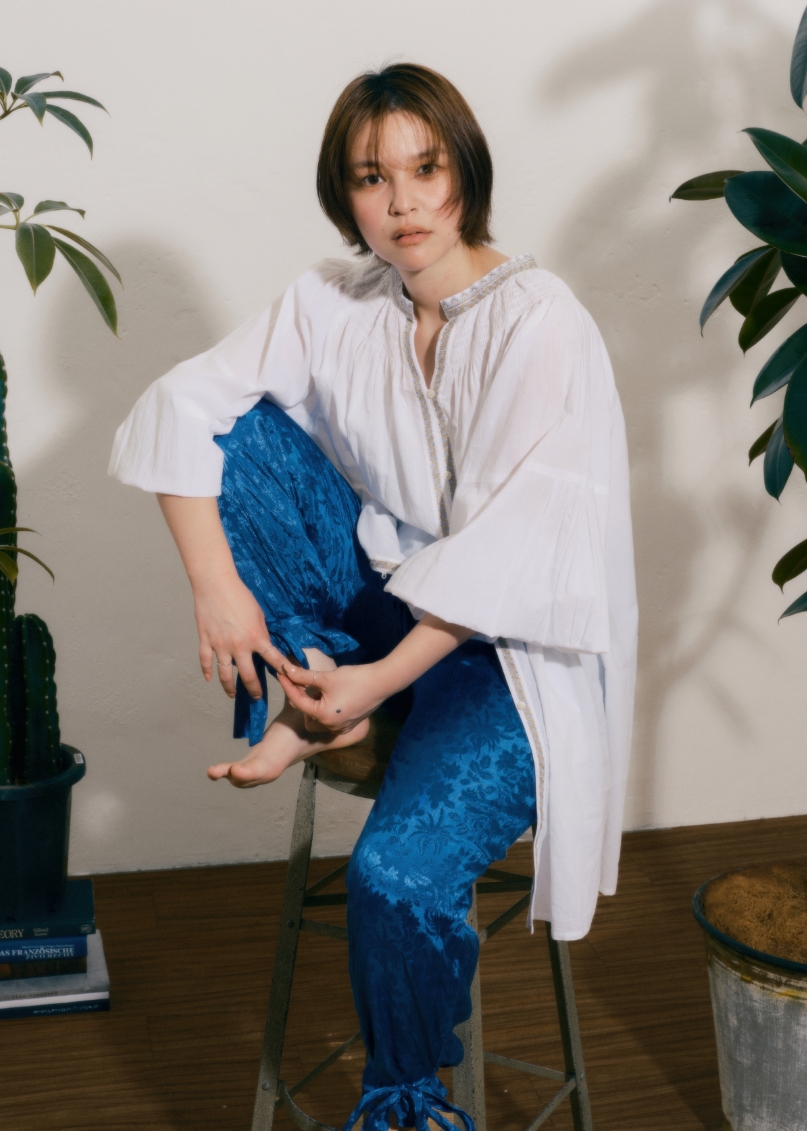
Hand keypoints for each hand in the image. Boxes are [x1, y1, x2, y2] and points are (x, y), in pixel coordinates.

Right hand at [156, 494, 287, 700]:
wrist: (216, 584)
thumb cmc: (241, 595)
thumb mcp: (259, 614)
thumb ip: (261, 633)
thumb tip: (264, 646)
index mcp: (256, 638)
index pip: (273, 660)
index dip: (283, 672)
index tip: (289, 682)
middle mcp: (239, 646)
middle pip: (247, 676)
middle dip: (254, 689)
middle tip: (256, 697)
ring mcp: (220, 645)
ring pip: (225, 674)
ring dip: (229, 687)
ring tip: (232, 694)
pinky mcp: (206, 640)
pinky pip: (206, 661)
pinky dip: (206, 671)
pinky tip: (208, 679)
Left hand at [278, 662, 388, 733]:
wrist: (382, 682)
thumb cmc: (354, 679)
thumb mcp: (326, 677)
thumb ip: (304, 676)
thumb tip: (287, 670)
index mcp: (323, 716)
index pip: (298, 702)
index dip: (288, 686)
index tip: (282, 674)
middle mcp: (331, 727)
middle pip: (306, 716)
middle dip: (303, 702)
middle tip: (305, 685)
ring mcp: (342, 728)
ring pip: (318, 720)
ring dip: (315, 707)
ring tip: (321, 690)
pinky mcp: (350, 725)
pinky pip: (331, 722)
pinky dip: (326, 711)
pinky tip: (333, 697)